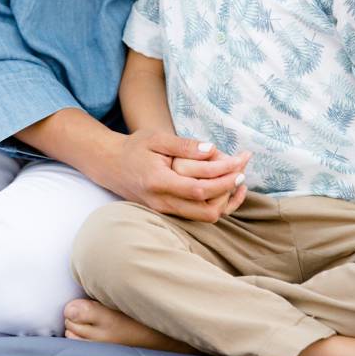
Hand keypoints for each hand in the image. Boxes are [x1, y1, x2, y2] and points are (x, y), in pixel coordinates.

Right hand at [100, 130, 249, 221]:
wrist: (112, 166)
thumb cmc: (135, 148)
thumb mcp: (156, 138)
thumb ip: (184, 145)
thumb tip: (212, 149)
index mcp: (159, 182)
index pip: (199, 189)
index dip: (224, 179)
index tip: (239, 163)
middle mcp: (163, 203)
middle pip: (207, 210)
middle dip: (229, 190)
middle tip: (243, 169)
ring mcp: (166, 212)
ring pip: (205, 217)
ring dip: (226, 199)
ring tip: (237, 177)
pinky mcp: (170, 214)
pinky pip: (199, 216)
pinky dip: (218, 204)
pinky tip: (229, 190)